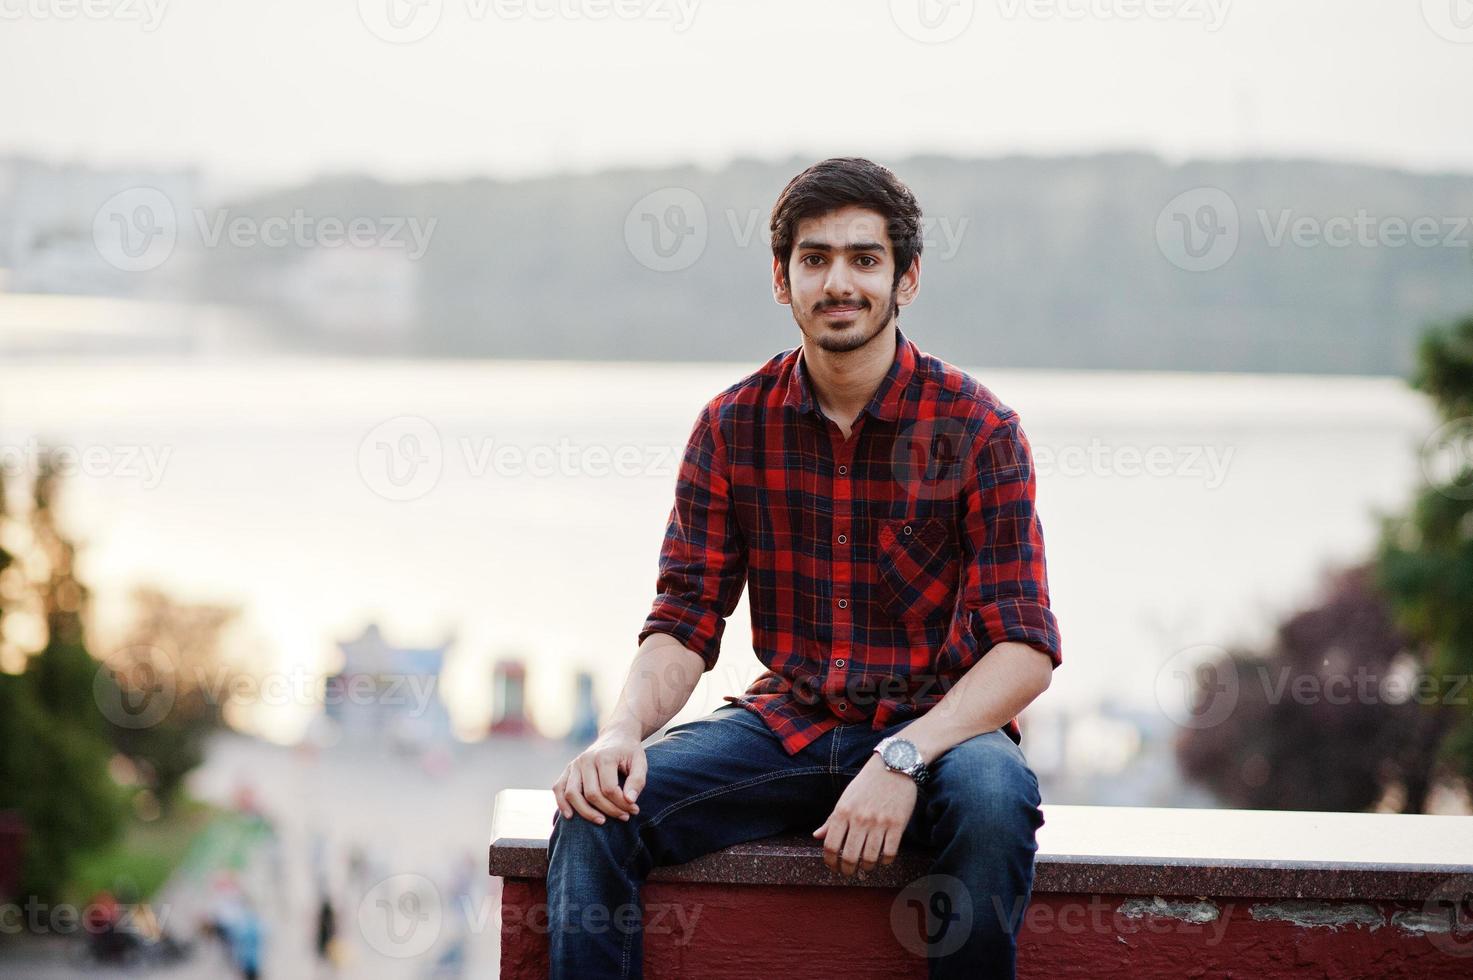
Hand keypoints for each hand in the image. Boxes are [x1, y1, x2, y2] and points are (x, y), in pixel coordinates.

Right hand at [553, 727, 646, 824]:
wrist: (616, 735)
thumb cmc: (629, 752)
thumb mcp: (640, 762)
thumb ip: (637, 781)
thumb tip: (630, 801)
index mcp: (604, 757)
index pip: (609, 789)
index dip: (621, 804)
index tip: (634, 809)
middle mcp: (586, 760)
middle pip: (591, 794)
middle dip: (609, 810)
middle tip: (624, 817)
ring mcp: (575, 764)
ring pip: (572, 794)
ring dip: (586, 812)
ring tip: (602, 821)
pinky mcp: (568, 769)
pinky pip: (559, 788)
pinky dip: (561, 803)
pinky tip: (570, 816)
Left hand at [813, 754, 916, 876]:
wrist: (894, 765)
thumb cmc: (867, 783)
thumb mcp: (845, 798)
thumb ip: (831, 819)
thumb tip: (816, 836)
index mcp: (843, 811)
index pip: (830, 845)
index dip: (830, 862)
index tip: (833, 867)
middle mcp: (859, 819)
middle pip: (849, 856)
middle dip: (847, 870)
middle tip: (849, 872)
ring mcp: (879, 823)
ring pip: (870, 859)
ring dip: (867, 867)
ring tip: (866, 866)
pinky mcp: (897, 825)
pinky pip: (889, 853)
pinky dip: (885, 861)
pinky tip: (882, 859)